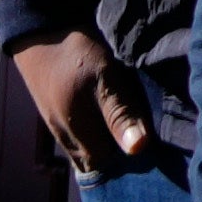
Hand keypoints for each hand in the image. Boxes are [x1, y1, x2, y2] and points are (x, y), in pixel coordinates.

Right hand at [10, 27, 156, 179]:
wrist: (41, 34)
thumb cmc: (75, 54)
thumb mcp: (104, 78)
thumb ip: (120, 113)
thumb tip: (138, 148)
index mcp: (79, 134)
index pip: (110, 167)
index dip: (135, 163)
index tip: (161, 153)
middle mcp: (67, 139)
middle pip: (99, 163)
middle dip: (125, 159)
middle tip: (155, 146)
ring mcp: (60, 129)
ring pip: (89, 152)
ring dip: (112, 147)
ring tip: (140, 134)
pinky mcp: (59, 118)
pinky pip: (82, 139)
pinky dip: (100, 137)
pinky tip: (118, 125)